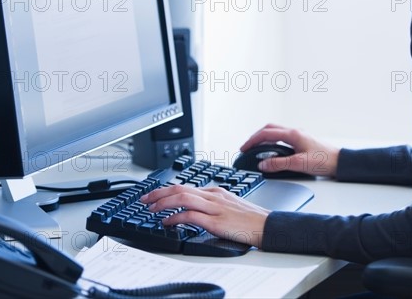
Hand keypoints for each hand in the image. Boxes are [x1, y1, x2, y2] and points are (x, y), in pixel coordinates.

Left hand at [140, 186, 268, 247]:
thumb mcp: (228, 206)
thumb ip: (211, 205)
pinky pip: (191, 215)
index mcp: (215, 191)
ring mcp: (214, 207)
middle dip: (159, 193)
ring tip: (151, 210)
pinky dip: (175, 217)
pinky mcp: (216, 221)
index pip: (185, 186)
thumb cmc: (250, 218)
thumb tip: (193, 210)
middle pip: (180, 189)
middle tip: (144, 200)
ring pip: (183, 198)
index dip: (166, 190)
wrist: (267, 225)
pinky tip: (167, 222)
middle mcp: (213, 195)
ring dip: (163, 203)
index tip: (154, 195)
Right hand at [240, 123, 339, 177]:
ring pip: (276, 132)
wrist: (340, 162)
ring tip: (256, 149)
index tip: (244, 148)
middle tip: (247, 147)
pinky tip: (272, 151)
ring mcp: (299, 136)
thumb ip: (279, 163)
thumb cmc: (325, 160)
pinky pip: (282, 138)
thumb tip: (263, 163)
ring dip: (264, 138)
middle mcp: (295, 132)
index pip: (266, 133)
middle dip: (256, 137)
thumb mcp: (299, 164)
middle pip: (270, 129)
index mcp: (293, 134)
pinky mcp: (302, 141)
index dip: (252, 140)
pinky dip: (273, 142)